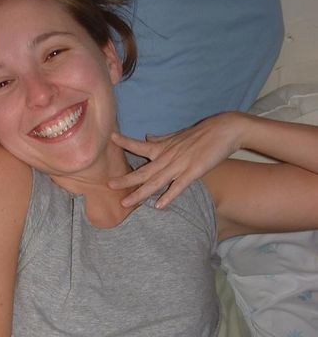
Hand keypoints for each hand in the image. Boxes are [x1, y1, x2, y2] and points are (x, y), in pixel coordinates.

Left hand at [109, 112, 246, 208]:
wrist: (227, 129)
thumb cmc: (204, 132)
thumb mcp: (179, 135)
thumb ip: (162, 139)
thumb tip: (147, 138)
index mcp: (164, 147)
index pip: (140, 145)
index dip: (125, 142)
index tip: (111, 137)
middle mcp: (168, 156)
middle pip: (143, 171)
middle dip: (125, 179)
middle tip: (108, 185)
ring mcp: (180, 165)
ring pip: (156, 182)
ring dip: (140, 193)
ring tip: (126, 202)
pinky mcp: (194, 172)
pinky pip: (178, 187)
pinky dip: (168, 196)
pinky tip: (158, 206)